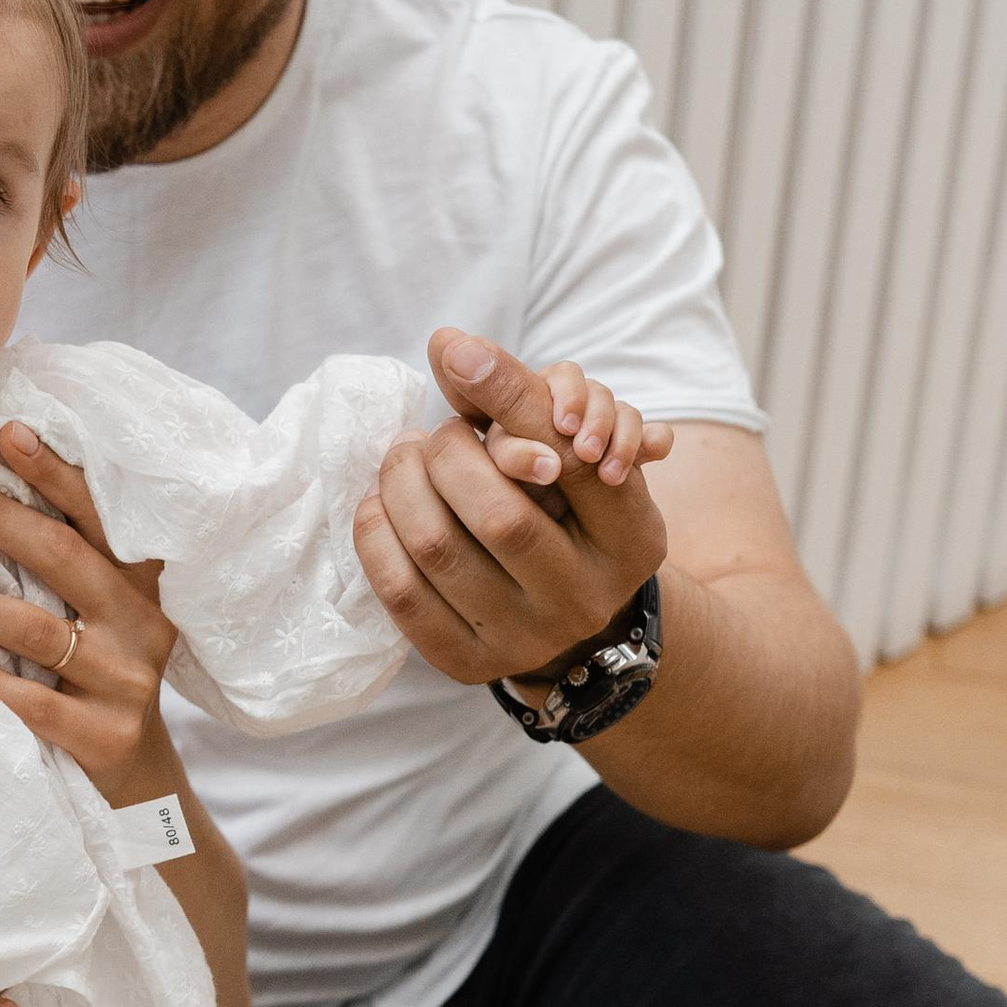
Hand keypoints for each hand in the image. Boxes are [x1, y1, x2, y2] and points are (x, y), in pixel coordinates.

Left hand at [0, 422, 180, 805]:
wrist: (141, 780)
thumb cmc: (100, 675)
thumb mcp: (102, 613)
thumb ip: (66, 561)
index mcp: (141, 582)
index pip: (97, 515)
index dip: (53, 472)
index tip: (5, 433)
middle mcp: (141, 623)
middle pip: (63, 557)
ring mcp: (127, 681)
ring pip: (39, 631)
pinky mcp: (106, 736)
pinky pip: (38, 704)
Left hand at [353, 329, 673, 691]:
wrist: (568, 624)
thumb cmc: (566, 517)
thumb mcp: (572, 460)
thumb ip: (525, 401)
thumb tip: (447, 343)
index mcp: (629, 536)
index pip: (567, 460)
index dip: (507, 398)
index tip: (454, 350)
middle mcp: (584, 596)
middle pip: (498, 513)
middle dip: (448, 454)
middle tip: (433, 435)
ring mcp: (526, 638)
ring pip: (439, 548)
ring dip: (402, 487)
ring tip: (403, 462)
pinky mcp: (468, 663)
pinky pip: (401, 594)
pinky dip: (377, 536)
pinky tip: (381, 508)